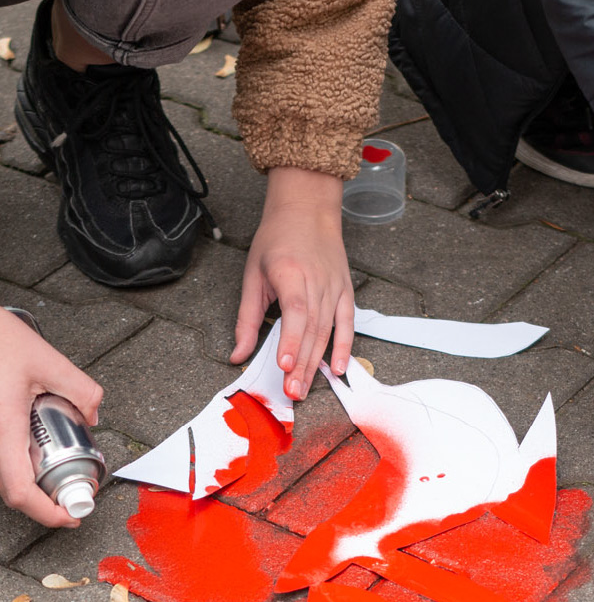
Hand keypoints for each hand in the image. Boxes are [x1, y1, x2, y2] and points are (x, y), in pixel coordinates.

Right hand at [0, 310, 102, 526]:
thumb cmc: (0, 340)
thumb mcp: (51, 362)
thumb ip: (82, 391)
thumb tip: (93, 418)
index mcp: (5, 426)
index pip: (19, 489)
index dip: (45, 513)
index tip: (70, 518)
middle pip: (13, 489)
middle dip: (46, 501)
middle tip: (75, 498)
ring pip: (7, 474)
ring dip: (34, 481)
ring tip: (62, 473)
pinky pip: (3, 457)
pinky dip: (23, 463)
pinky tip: (40, 450)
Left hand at [231, 167, 353, 398]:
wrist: (308, 210)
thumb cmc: (277, 240)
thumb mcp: (253, 275)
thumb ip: (246, 318)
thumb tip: (238, 355)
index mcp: (289, 272)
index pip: (294, 311)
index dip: (290, 340)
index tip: (283, 365)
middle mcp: (316, 281)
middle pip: (311, 328)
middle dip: (300, 363)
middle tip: (291, 391)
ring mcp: (334, 287)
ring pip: (326, 331)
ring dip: (315, 362)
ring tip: (304, 387)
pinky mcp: (345, 292)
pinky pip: (347, 323)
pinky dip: (344, 346)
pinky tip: (336, 368)